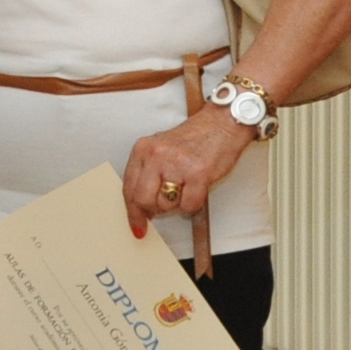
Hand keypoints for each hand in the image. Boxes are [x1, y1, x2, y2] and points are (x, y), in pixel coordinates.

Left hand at [121, 105, 255, 234]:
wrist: (222, 124)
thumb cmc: (194, 138)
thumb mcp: (160, 149)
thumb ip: (148, 173)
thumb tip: (142, 206)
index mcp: (143, 150)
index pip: (128, 187)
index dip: (132, 211)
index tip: (137, 226)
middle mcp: (156, 156)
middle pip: (142, 199)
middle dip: (153, 210)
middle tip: (163, 209)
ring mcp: (176, 164)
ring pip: (166, 205)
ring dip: (176, 205)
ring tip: (185, 187)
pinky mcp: (197, 174)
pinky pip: (189, 205)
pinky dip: (193, 204)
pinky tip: (197, 190)